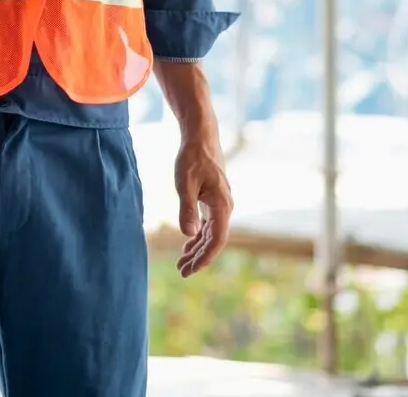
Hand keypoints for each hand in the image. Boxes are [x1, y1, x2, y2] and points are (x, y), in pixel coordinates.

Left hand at [174, 129, 232, 276]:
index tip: (191, 269)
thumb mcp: (184, 183)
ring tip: (182, 263)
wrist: (201, 137)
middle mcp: (225, 208)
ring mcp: (220, 204)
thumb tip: (188, 235)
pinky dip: (198, 235)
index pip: (217, 240)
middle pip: (214, 240)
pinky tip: (188, 243)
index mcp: (222, 206)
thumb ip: (187, 209)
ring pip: (211, 233)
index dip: (205, 257)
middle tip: (182, 271)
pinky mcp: (213, 200)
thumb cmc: (192, 158)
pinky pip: (208, 224)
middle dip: (199, 257)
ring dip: (197, 248)